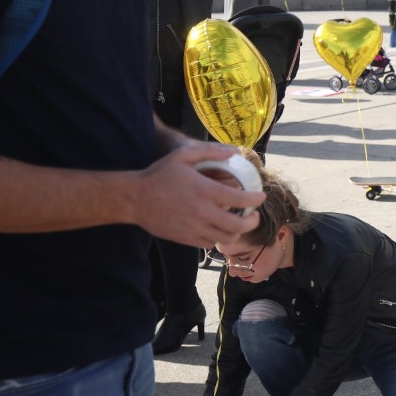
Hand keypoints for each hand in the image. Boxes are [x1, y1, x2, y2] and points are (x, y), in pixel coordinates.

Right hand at [135, 144, 262, 247]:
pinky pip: (210, 244)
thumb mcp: (183, 155)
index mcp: (206, 191)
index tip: (261, 196)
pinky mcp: (186, 239)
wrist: (134, 199)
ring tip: (239, 223)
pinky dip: (219, 238)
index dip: (256, 199)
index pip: (242, 200)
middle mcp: (203, 212)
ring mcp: (194, 228)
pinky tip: (219, 229)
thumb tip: (233, 152)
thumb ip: (209, 151)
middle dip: (253, 221)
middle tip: (254, 215)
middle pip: (239, 225)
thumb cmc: (159, 175)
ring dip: (237, 231)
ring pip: (226, 237)